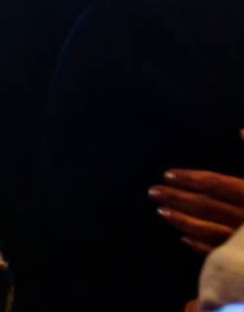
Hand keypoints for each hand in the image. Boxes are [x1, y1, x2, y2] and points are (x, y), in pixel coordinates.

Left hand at [150, 131, 243, 253]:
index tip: (167, 174)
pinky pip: (221, 254)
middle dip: (177, 198)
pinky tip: (183, 240)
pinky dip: (200, 247)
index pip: (217, 184)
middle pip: (207, 207)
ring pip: (210, 232)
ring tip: (161, 212)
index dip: (191, 178)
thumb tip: (241, 130)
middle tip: (151, 191)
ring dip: (183, 221)